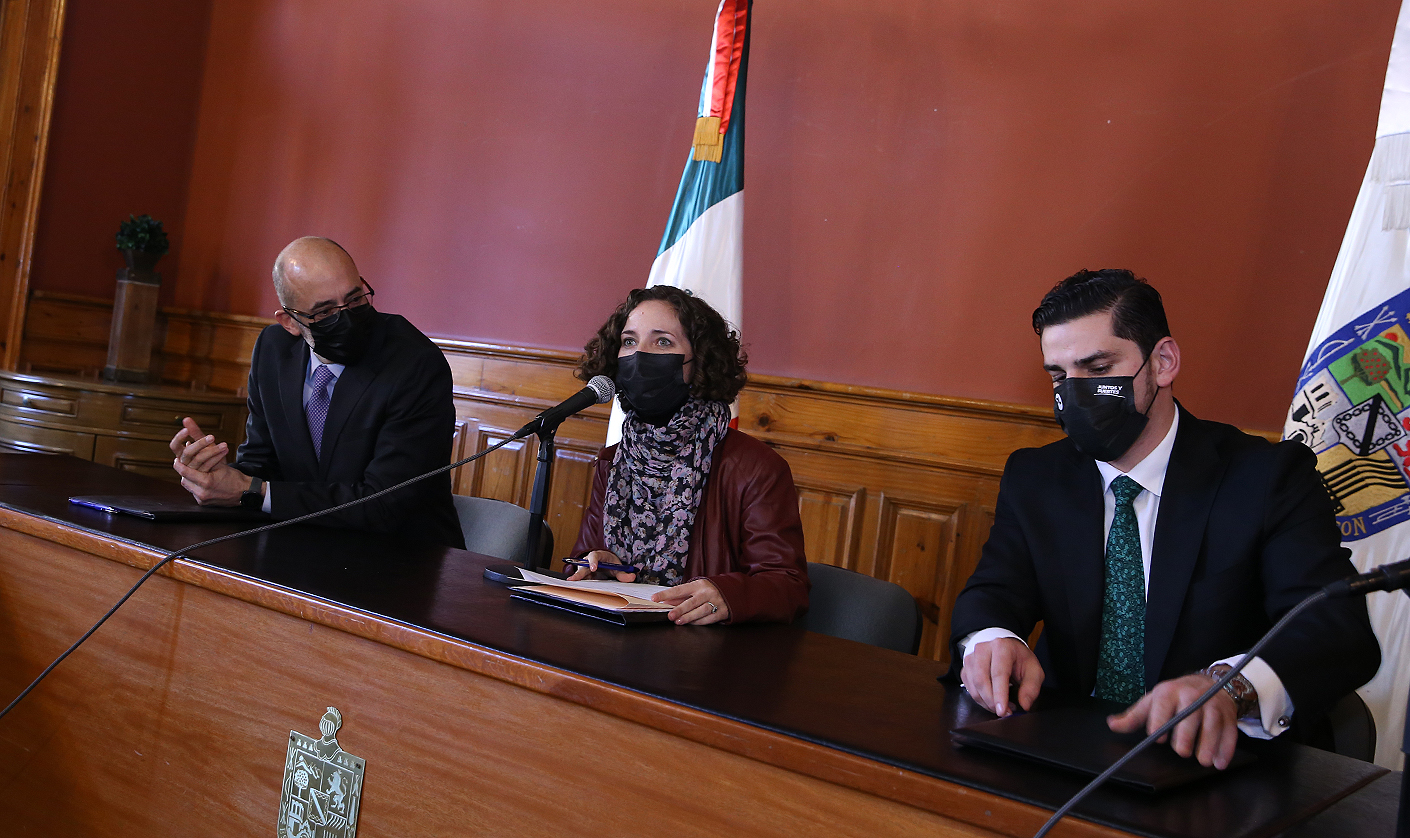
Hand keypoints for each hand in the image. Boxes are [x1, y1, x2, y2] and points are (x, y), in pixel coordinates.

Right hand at [170, 417, 228, 472]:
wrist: (221, 476)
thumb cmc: (210, 458)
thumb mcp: (205, 444)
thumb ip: (195, 432)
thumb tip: (186, 419)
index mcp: (182, 455)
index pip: (174, 446)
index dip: (178, 438)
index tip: (186, 430)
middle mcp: (184, 464)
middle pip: (187, 453)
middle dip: (200, 443)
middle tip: (212, 436)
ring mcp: (192, 473)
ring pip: (198, 459)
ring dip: (213, 450)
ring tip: (224, 444)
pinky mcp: (202, 480)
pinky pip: (207, 466)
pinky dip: (217, 457)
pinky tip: (225, 451)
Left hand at [173, 456, 252, 506]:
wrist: (246, 493)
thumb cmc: (236, 478)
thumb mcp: (221, 463)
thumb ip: (205, 453)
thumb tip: (190, 443)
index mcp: (207, 482)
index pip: (185, 472)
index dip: (179, 465)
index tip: (176, 460)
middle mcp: (202, 493)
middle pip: (184, 480)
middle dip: (184, 471)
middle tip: (183, 464)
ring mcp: (202, 500)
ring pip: (188, 486)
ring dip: (189, 478)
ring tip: (194, 471)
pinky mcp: (203, 503)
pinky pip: (193, 492)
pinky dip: (195, 484)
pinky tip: (200, 479)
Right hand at [565, 550, 636, 581]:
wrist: (606, 563)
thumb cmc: (611, 563)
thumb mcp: (618, 567)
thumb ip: (624, 573)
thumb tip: (632, 577)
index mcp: (599, 555)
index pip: (594, 556)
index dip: (593, 561)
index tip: (593, 568)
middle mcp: (589, 561)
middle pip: (583, 566)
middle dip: (579, 573)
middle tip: (573, 580)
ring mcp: (585, 568)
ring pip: (580, 573)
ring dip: (576, 579)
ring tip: (570, 584)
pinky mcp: (584, 575)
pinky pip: (580, 580)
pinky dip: (577, 584)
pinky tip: (573, 589)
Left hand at [653, 579, 728, 624]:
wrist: (733, 592)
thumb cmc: (709, 590)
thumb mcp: (696, 589)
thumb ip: (681, 596)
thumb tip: (666, 602)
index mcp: (698, 584)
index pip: (679, 589)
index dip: (666, 594)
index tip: (655, 598)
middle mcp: (707, 592)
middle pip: (691, 602)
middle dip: (680, 609)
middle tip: (670, 615)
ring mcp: (716, 602)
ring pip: (701, 611)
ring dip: (689, 617)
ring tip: (679, 621)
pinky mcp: (721, 612)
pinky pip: (709, 618)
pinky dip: (699, 622)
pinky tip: (691, 623)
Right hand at [960, 637, 1042, 716]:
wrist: (1005, 648)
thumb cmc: (1019, 659)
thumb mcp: (1034, 670)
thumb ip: (1031, 688)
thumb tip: (1024, 705)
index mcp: (1002, 647)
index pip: (998, 673)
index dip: (999, 694)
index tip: (1002, 711)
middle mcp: (983, 649)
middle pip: (981, 680)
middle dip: (992, 701)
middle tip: (1005, 712)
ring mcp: (971, 658)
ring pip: (974, 687)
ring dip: (986, 702)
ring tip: (1001, 706)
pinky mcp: (965, 668)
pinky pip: (969, 689)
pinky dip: (980, 699)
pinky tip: (991, 700)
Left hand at [1107, 673, 1239, 768]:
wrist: (1206, 683)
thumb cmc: (1175, 697)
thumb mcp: (1152, 701)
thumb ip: (1133, 716)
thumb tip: (1112, 724)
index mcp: (1169, 692)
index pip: (1163, 706)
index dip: (1160, 722)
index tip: (1159, 738)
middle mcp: (1192, 696)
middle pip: (1190, 715)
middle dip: (1186, 735)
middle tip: (1182, 751)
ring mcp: (1212, 705)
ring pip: (1212, 724)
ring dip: (1208, 744)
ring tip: (1202, 760)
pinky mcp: (1228, 716)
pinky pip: (1229, 732)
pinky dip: (1226, 748)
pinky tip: (1219, 762)